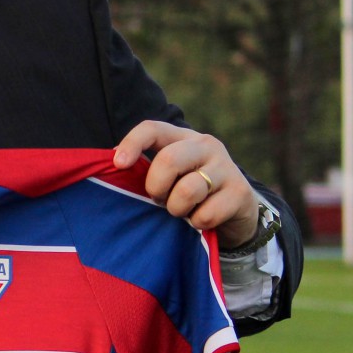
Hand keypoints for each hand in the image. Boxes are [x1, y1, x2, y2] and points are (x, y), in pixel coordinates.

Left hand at [112, 120, 258, 246]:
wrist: (239, 212)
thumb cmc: (193, 193)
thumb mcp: (171, 177)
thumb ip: (148, 170)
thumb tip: (112, 166)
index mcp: (184, 138)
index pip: (153, 128)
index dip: (132, 143)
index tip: (118, 164)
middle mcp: (206, 146)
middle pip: (168, 160)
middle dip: (156, 187)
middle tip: (159, 199)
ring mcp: (226, 167)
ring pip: (187, 190)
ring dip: (177, 209)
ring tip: (183, 211)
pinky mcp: (240, 192)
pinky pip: (206, 214)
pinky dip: (198, 224)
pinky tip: (202, 220)